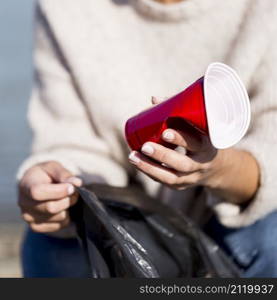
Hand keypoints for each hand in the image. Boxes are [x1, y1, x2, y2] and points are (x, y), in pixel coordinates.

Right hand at [18, 161, 81, 232]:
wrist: (34, 185)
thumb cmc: (45, 174)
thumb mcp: (53, 167)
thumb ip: (64, 174)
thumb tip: (77, 183)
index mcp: (26, 186)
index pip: (38, 193)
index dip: (58, 191)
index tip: (71, 187)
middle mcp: (24, 204)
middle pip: (51, 208)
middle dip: (68, 199)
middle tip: (74, 191)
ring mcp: (29, 217)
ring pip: (58, 218)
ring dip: (68, 207)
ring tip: (67, 198)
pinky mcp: (36, 227)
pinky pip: (60, 226)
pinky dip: (66, 217)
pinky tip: (62, 207)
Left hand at [128, 97, 258, 203]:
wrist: (217, 168)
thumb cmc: (203, 138)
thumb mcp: (200, 126)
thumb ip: (180, 112)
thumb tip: (154, 100)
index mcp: (207, 146)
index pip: (196, 143)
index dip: (180, 139)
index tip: (164, 133)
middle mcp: (201, 164)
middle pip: (183, 164)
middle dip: (162, 156)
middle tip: (145, 146)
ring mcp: (191, 178)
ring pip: (171, 178)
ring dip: (149, 168)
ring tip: (133, 157)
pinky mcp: (181, 185)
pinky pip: (165, 181)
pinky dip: (149, 172)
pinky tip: (137, 163)